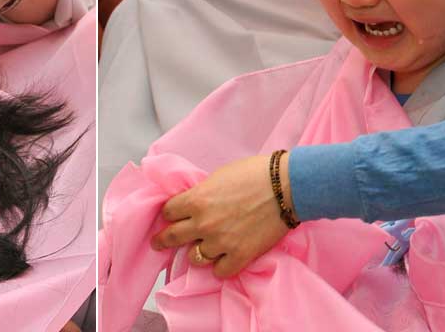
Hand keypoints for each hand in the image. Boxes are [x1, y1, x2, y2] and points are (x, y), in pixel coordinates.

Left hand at [151, 155, 289, 277]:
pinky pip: (220, 271)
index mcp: (196, 200)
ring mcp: (221, 243)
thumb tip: (194, 204)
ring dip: (197, 252)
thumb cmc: (254, 173)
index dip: (169, 213)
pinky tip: (223, 259)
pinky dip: (220, 266)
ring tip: (202, 248)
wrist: (285, 187)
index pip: (168, 212)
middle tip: (159, 243)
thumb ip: (202, 193)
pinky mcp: (241, 256)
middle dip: (163, 240)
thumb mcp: (218, 177)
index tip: (170, 217)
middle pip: (171, 237)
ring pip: (194, 258)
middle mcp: (203, 224)